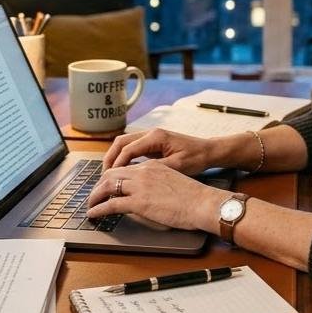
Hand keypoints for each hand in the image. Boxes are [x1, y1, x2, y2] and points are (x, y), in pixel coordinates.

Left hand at [85, 161, 222, 231]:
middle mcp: (143, 172)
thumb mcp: (174, 181)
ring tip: (90, 205)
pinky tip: (94, 214)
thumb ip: (159, 183)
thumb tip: (151, 194)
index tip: (108, 185)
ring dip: (95, 196)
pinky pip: (111, 204)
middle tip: (95, 194)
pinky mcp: (139, 202)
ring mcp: (140, 186)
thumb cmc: (195, 197)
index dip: (113, 177)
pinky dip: (98, 209)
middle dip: (99, 184)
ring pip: (107, 186)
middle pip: (111, 173)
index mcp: (153, 166)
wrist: (203, 202)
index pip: (126, 168)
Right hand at [102, 127, 224, 175]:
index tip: (110, 179)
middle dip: (110, 159)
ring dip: (115, 157)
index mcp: (156, 137)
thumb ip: (155, 169)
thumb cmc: (196, 158)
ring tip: (109, 175)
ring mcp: (151, 136)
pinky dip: (123, 157)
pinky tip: (121, 171)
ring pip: (124, 143)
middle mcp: (151, 133)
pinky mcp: (152, 143)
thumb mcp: (177, 166)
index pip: (128, 149)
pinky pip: (132, 147)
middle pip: (120, 142)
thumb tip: (135, 176)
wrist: (208, 151)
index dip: (117, 164)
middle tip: (103, 176)